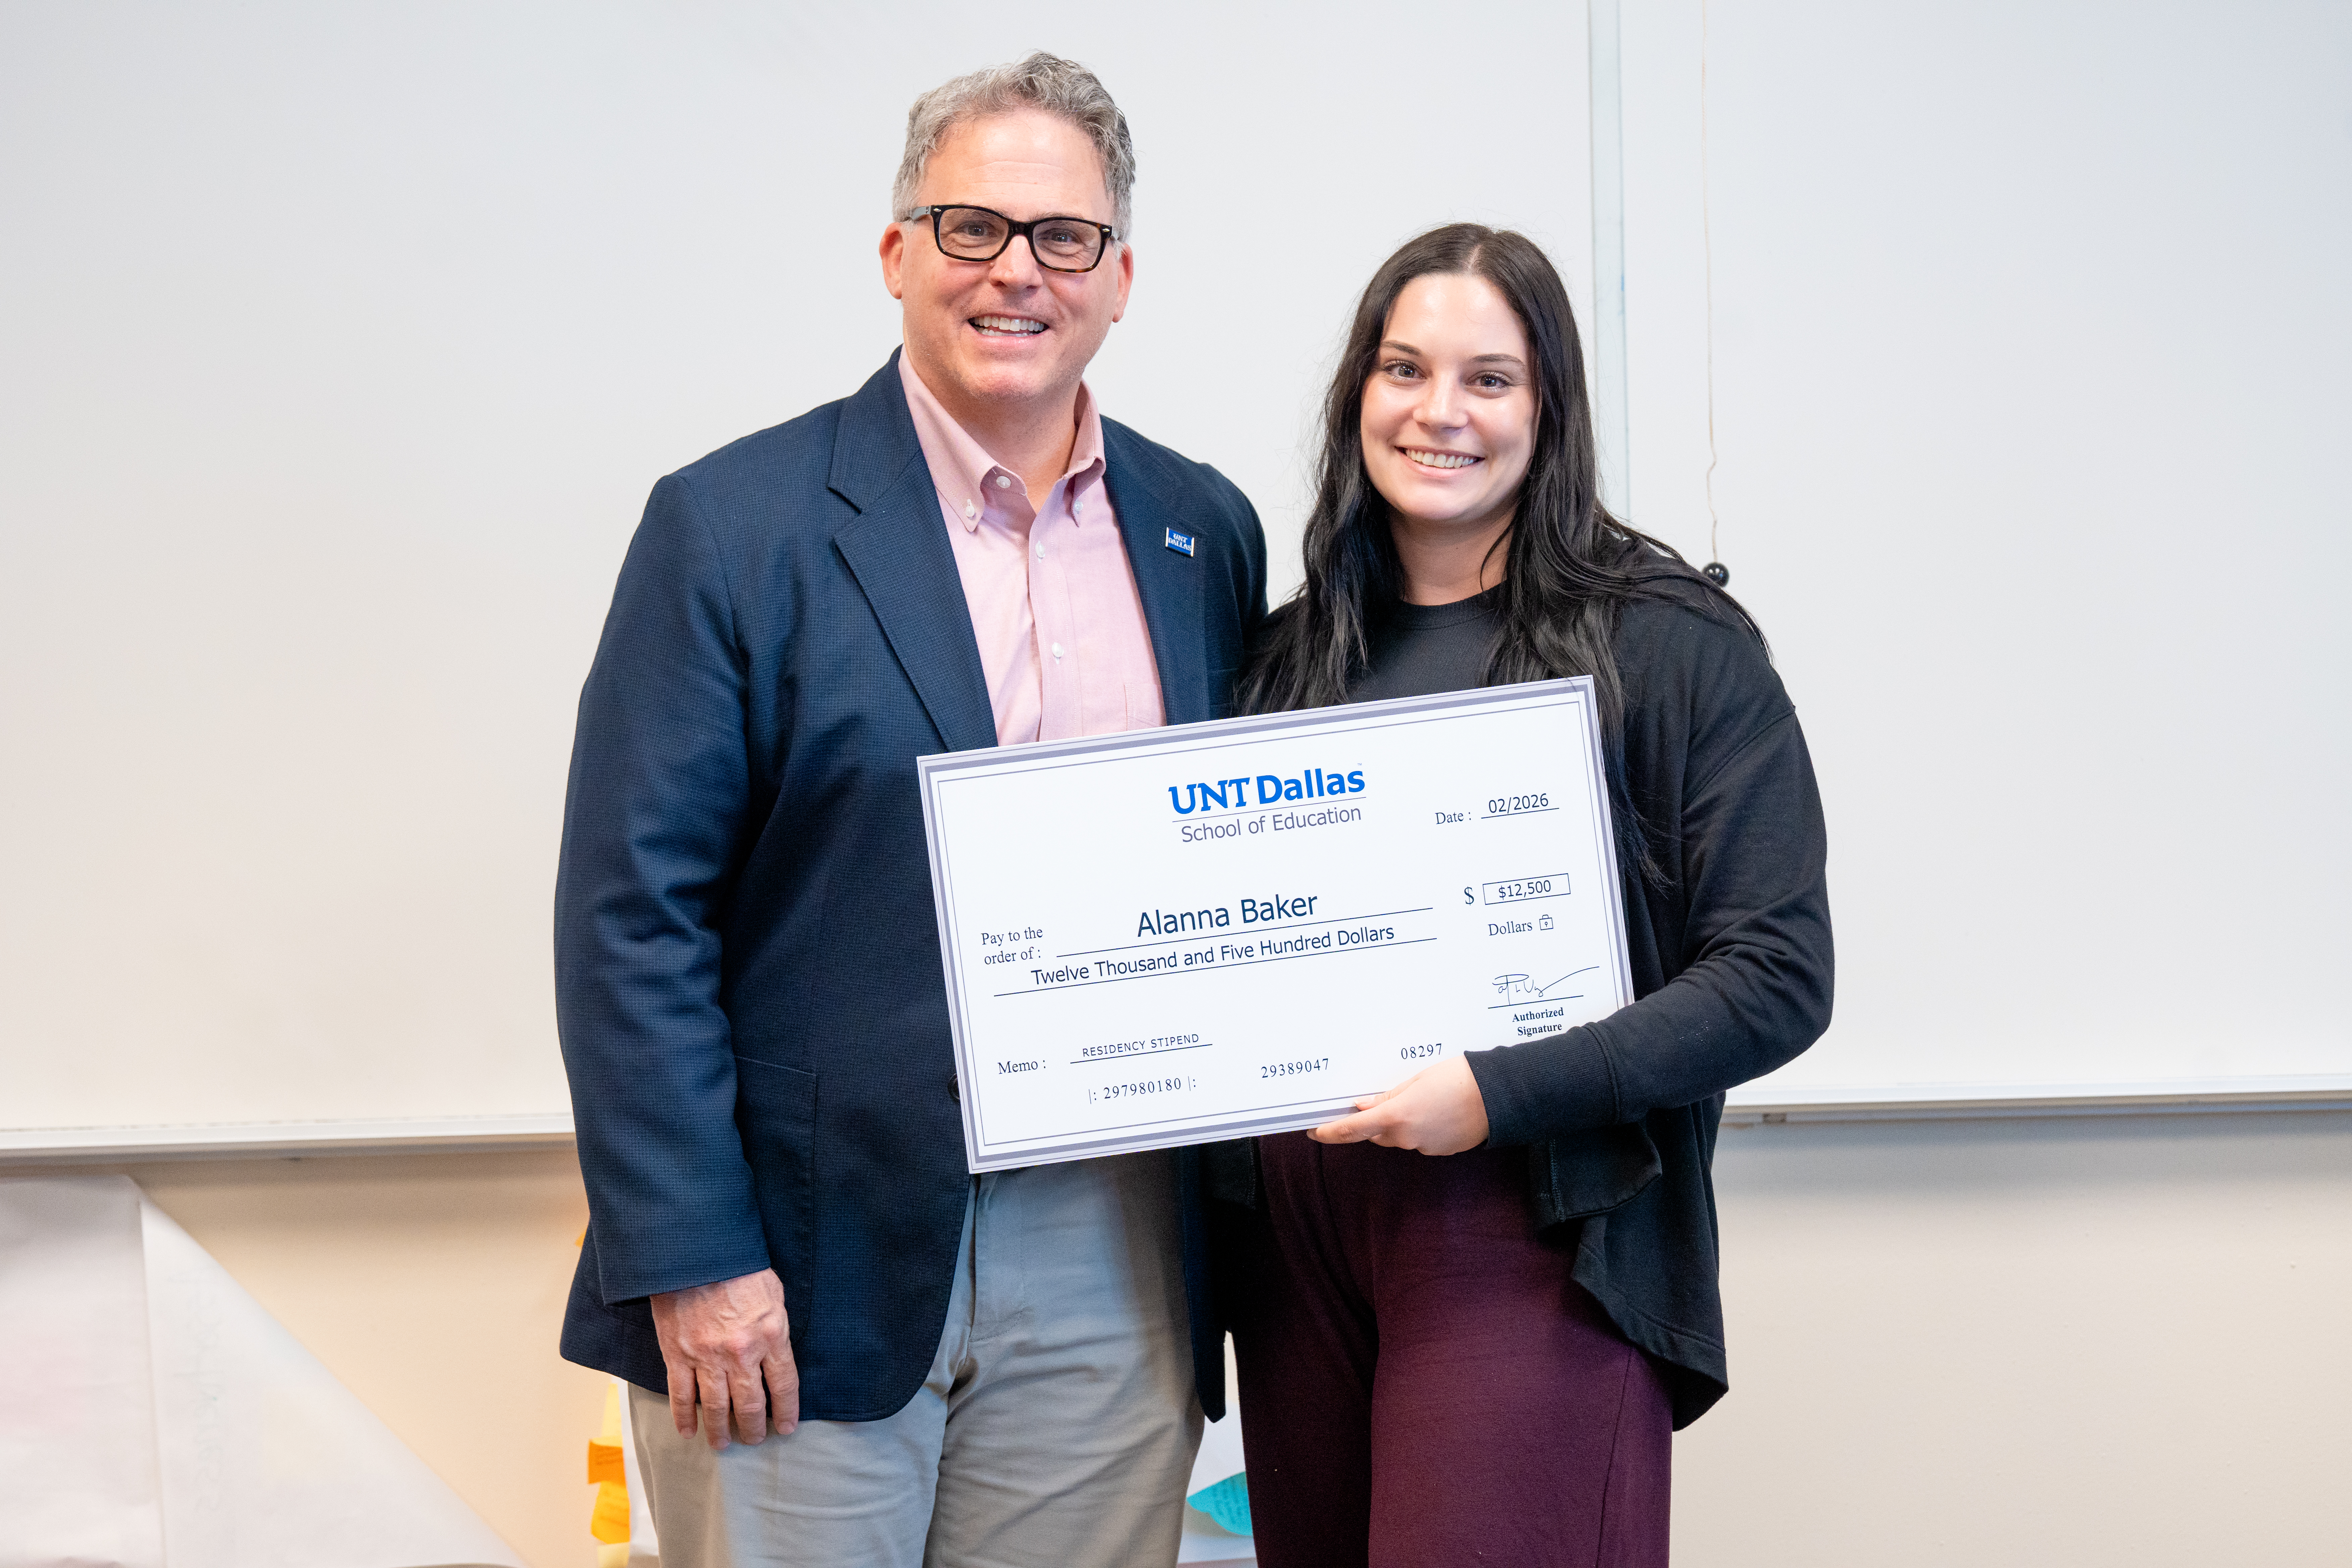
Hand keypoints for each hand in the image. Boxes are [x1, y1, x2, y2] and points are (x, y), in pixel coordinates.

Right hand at [649, 1267, 798, 1449]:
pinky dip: (683, 1417)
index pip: (783, 1385)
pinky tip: (688, 1432)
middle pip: (750, 1404)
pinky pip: (681, 1394)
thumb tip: (776, 1353)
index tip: (786, 1428)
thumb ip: (774, 1327)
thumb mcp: (773, 1293)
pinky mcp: (678, 1354)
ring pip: (716, 1406)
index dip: (786, 1411)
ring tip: (723, 1444)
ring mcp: (707, 1357)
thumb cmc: (738, 1266)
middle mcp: (741, 1353)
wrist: (695, 1253)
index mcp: (770, 1335)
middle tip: (754, 1440)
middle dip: (754, 1427)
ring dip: (720, 1430)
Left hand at [1309, 1056, 1489, 1154]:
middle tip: (1374, 1102)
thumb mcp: (1417, 1080)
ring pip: (1399, 1137)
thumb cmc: (1460, 1078)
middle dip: (1372, 1122)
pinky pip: (1419, 1140)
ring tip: (1417, 1099)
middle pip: (1377, 1134)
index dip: (1331, 1132)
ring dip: (1399, 1123)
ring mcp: (1425, 1147)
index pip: (1353, 1129)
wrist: (1500, 1096)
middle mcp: (1408, 1137)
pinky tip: (1433, 1110)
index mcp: (1397, 1116)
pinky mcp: (1441, 1150)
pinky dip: (1419, 1128)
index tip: (1315, 1132)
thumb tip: (1365, 1107)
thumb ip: (1387, 1097)